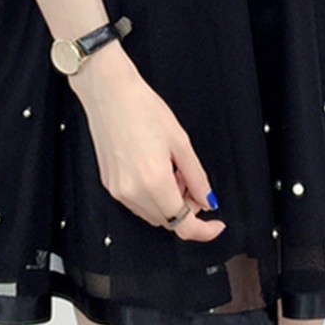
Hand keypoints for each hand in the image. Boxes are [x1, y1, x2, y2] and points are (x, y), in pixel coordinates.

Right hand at [68, 43, 226, 241]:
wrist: (109, 93)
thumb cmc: (141, 108)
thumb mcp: (180, 141)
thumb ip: (197, 176)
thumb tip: (207, 199)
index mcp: (153, 181)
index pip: (182, 224)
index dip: (203, 231)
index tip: (216, 225)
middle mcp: (132, 191)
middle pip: (167, 221)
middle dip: (186, 209)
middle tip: (192, 182)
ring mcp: (117, 189)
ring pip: (151, 214)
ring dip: (168, 203)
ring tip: (172, 170)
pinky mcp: (109, 183)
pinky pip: (136, 202)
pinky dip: (152, 196)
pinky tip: (156, 170)